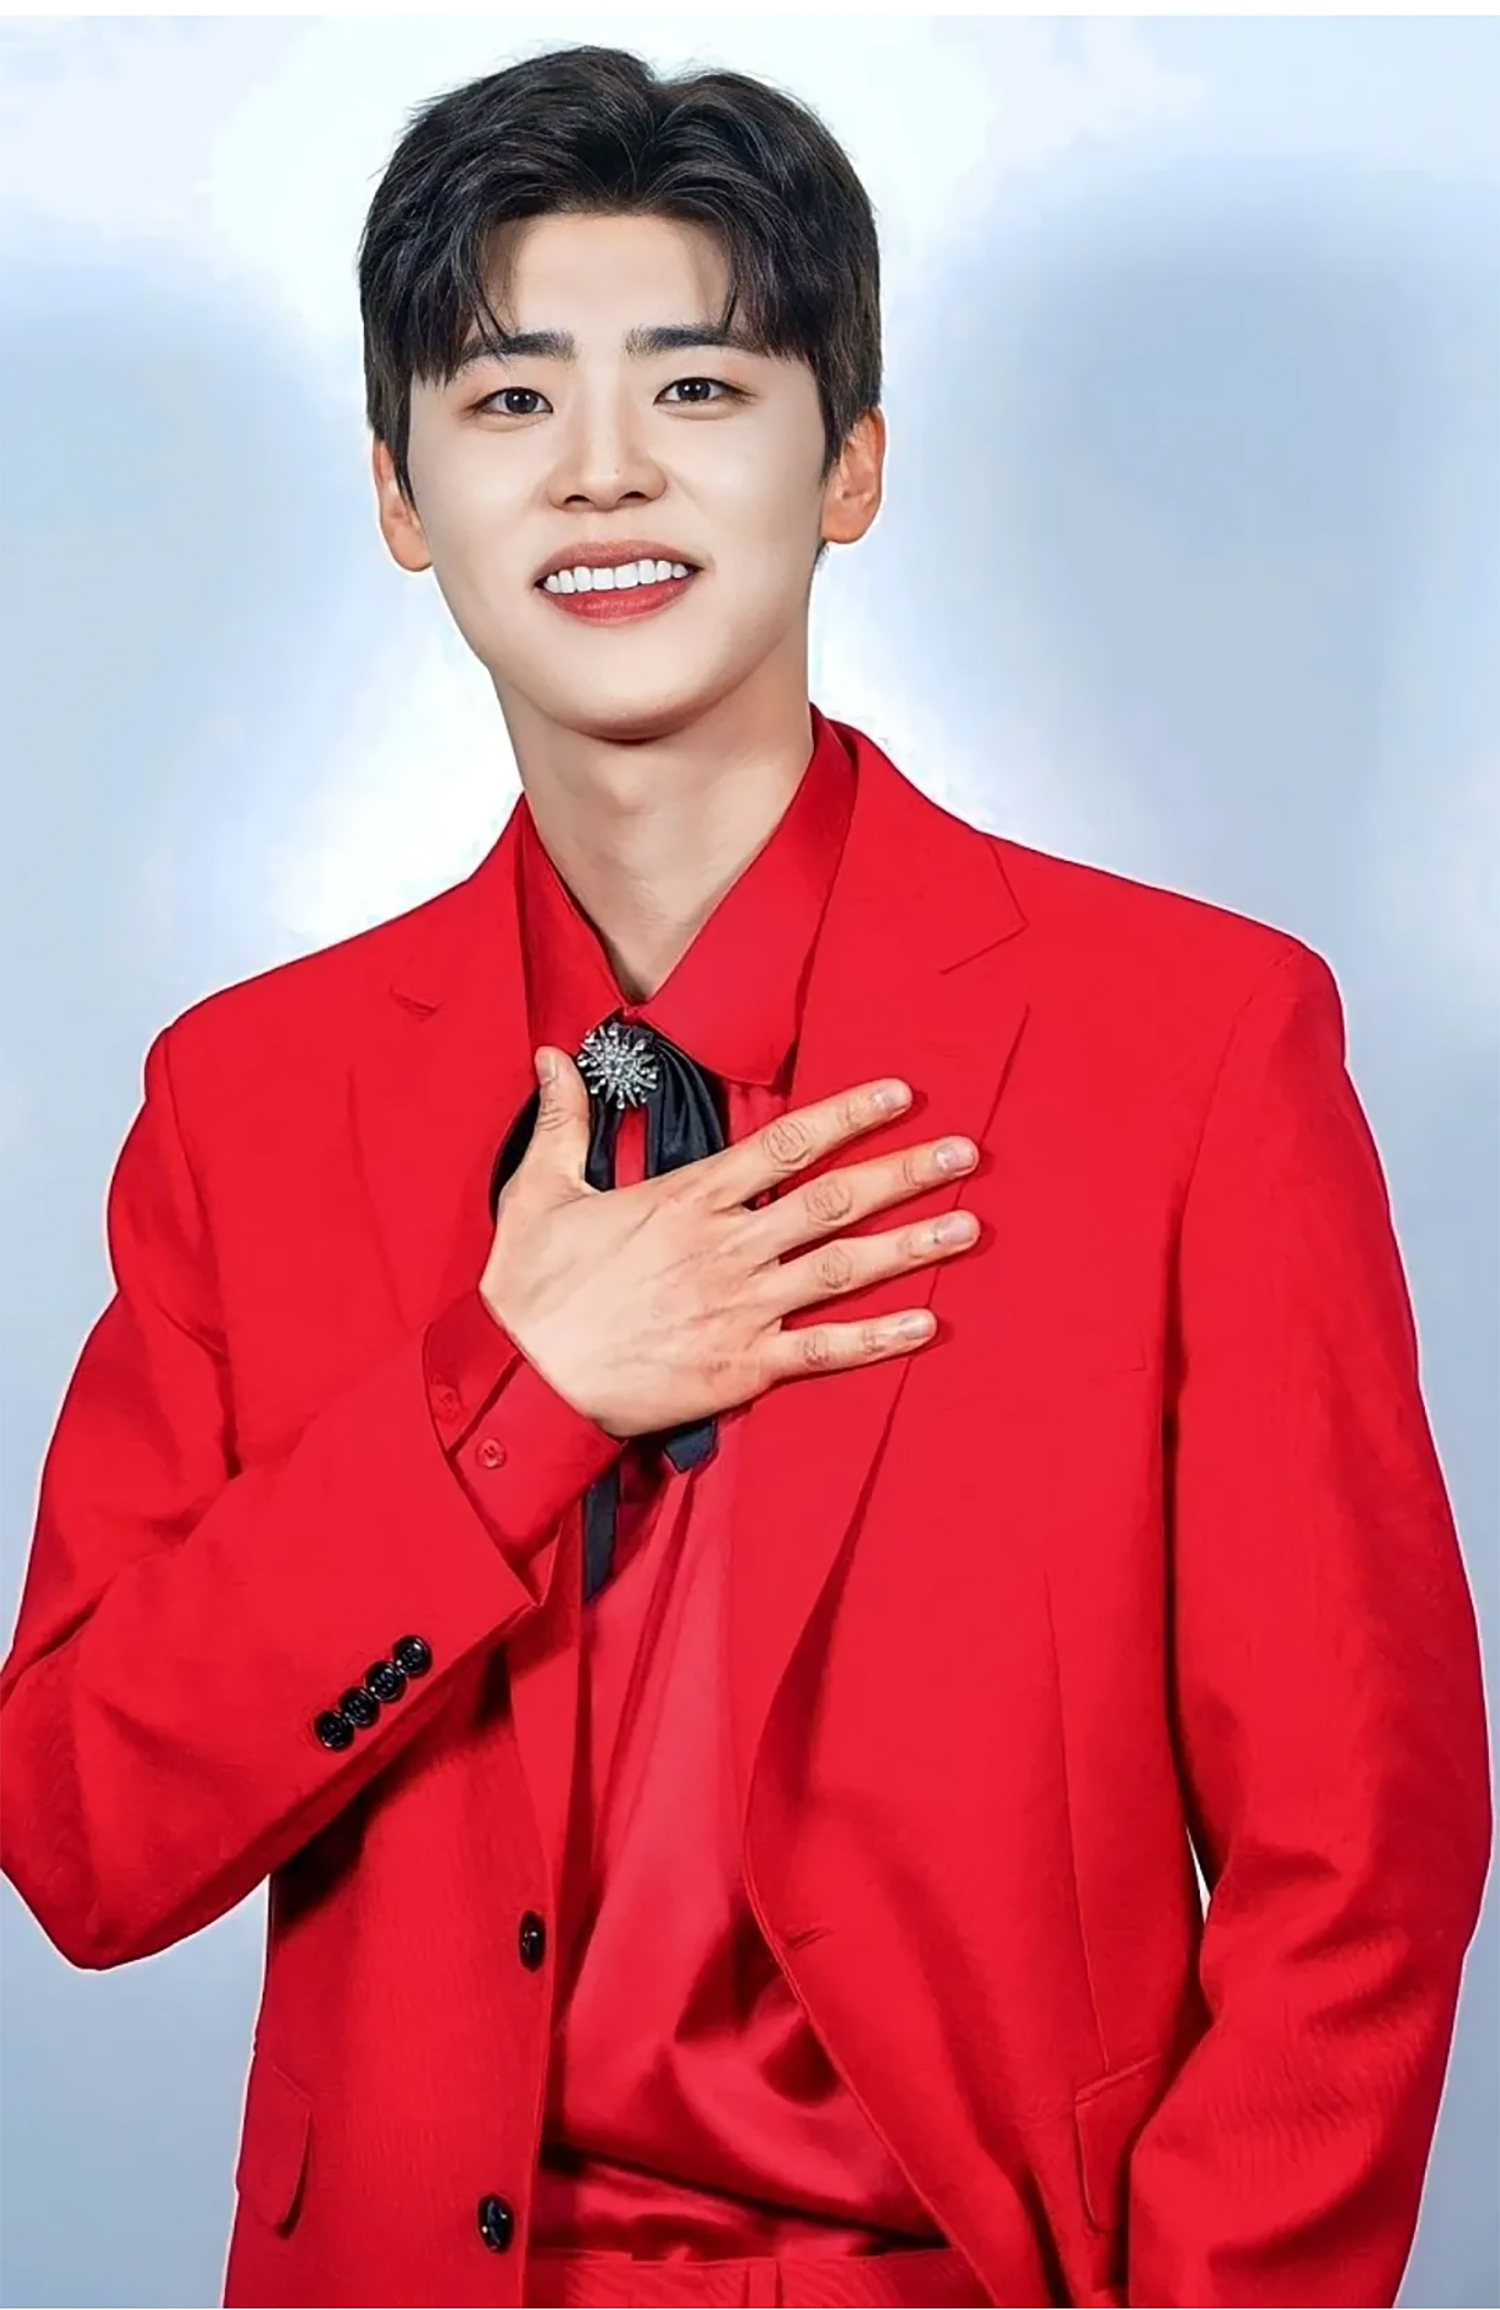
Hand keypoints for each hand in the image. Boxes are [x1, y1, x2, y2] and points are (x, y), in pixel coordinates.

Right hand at [479, 1046, 980, 1440]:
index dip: (849, 1114)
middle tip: (965, 1152)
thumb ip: (565, 1121)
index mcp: (688, 1200)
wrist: (526, 1381)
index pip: (785, 1143)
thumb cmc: (530, 1290)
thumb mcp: (540, 1190)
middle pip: (835, 1200)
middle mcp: (726, 1248)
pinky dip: (878, 1339)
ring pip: (844, 1269)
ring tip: (967, 1226)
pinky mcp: (740, 1368)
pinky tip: (927, 1325)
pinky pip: (824, 1351)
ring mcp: (740, 1308)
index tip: (900, 1094)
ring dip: (911, 1246)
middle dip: (905, 1172)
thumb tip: (553, 1056)